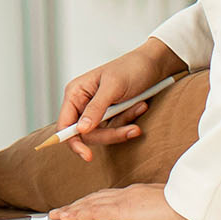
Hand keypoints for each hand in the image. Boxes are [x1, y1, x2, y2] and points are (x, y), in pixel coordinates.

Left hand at [49, 180, 196, 219]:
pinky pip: (94, 212)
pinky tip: (66, 218)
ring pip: (91, 204)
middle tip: (62, 211)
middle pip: (96, 198)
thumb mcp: (170, 209)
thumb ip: (157, 211)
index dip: (93, 201)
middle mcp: (129, 193)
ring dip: (72, 210)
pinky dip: (78, 214)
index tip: (82, 205)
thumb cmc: (188, 208)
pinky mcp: (124, 210)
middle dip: (78, 205)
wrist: (195, 204)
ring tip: (57, 216)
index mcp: (139, 193)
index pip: (109, 197)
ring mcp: (125, 200)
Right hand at [54, 39, 184, 163]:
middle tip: (132, 129)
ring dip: (124, 124)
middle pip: (87, 134)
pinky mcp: (112, 115)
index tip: (87, 155)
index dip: (73, 141)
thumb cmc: (132, 67)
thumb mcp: (113, 86)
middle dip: (111, 133)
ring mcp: (98, 110)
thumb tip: (81, 130)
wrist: (155, 64)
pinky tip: (141, 106)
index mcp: (76, 93)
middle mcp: (83, 103)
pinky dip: (130, 120)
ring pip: (104, 133)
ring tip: (141, 106)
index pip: (65, 124)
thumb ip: (96, 108)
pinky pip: (117, 128)